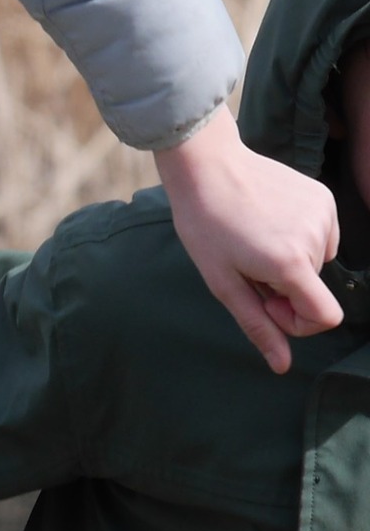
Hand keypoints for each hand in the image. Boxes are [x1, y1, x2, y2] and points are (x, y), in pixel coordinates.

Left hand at [156, 105, 340, 372]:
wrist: (206, 165)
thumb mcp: (223, 282)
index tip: (265, 302)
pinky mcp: (323, 196)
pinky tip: (268, 220)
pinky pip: (321, 235)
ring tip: (253, 238)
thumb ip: (257, 325)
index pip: (326, 317)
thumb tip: (283, 366)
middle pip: (315, 289)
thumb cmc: (205, 224)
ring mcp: (323, 214)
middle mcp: (316, 238)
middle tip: (246, 262)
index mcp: (291, 263)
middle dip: (284, 287)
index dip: (297, 322)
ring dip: (290, 261)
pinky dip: (299, 238)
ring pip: (318, 263)